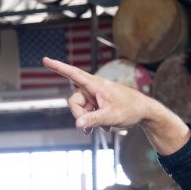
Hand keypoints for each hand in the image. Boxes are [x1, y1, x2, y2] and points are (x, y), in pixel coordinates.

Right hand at [42, 57, 156, 132]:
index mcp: (96, 85)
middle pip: (74, 101)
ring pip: (82, 109)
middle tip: (88, 128)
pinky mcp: (100, 104)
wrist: (145, 112)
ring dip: (88, 121)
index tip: (45, 60)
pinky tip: (105, 128)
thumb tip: (77, 124)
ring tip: (101, 129)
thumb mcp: (111, 116)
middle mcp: (94, 88)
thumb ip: (93, 120)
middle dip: (79, 115)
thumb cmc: (131, 109)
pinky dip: (94, 121)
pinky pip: (89, 113)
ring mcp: (96, 96)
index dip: (58, 67)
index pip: (73, 74)